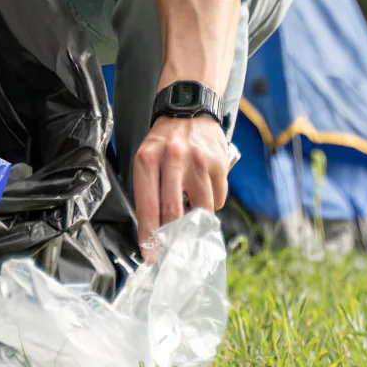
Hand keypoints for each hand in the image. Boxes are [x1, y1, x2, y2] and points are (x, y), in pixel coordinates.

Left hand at [131, 114, 231, 250]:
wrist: (189, 109)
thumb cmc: (164, 142)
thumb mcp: (147, 158)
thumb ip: (150, 191)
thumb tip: (155, 234)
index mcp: (147, 159)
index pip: (147, 206)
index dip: (150, 236)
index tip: (151, 256)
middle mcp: (172, 158)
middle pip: (174, 213)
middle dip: (174, 238)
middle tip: (174, 252)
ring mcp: (198, 161)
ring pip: (201, 209)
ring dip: (197, 218)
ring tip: (192, 208)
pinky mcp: (219, 164)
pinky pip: (218, 199)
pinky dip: (212, 202)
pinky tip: (205, 189)